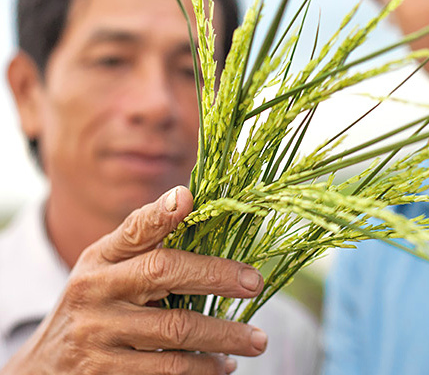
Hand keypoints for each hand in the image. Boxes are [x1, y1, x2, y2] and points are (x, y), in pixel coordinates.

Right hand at [2, 186, 266, 374]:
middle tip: (256, 284)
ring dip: (223, 336)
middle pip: (164, 273)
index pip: (133, 230)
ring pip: (174, 330)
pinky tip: (222, 366)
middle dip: (217, 276)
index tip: (188, 198)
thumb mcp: (106, 268)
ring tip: (255, 340)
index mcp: (100, 259)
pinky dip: (202, 369)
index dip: (160, 213)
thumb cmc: (95, 303)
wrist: (45, 367)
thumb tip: (190, 199)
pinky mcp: (106, 374)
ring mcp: (98, 335)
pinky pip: (166, 372)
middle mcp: (95, 291)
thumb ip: (143, 240)